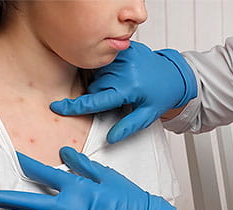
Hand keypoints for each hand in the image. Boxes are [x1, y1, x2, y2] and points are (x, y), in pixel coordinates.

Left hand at [0, 147, 175, 209]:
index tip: (14, 159)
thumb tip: (64, 150)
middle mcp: (74, 209)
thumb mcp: (107, 176)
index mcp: (80, 188)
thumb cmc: (128, 198)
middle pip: (35, 203)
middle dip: (10, 198)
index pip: (47, 174)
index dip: (28, 165)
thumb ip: (82, 164)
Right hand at [50, 41, 197, 143]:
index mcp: (129, 88)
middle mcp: (124, 70)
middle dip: (100, 96)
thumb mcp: (147, 115)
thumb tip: (110, 138)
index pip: (95, 100)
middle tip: (119, 98)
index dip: (74, 106)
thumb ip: (128, 127)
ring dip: (104, 82)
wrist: (175, 75)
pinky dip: (108, 70)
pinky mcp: (124, 49)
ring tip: (122, 85)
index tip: (57, 107)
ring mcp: (124, 57)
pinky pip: (105, 62)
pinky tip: (121, 74)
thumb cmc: (161, 96)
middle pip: (95, 87)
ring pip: (98, 75)